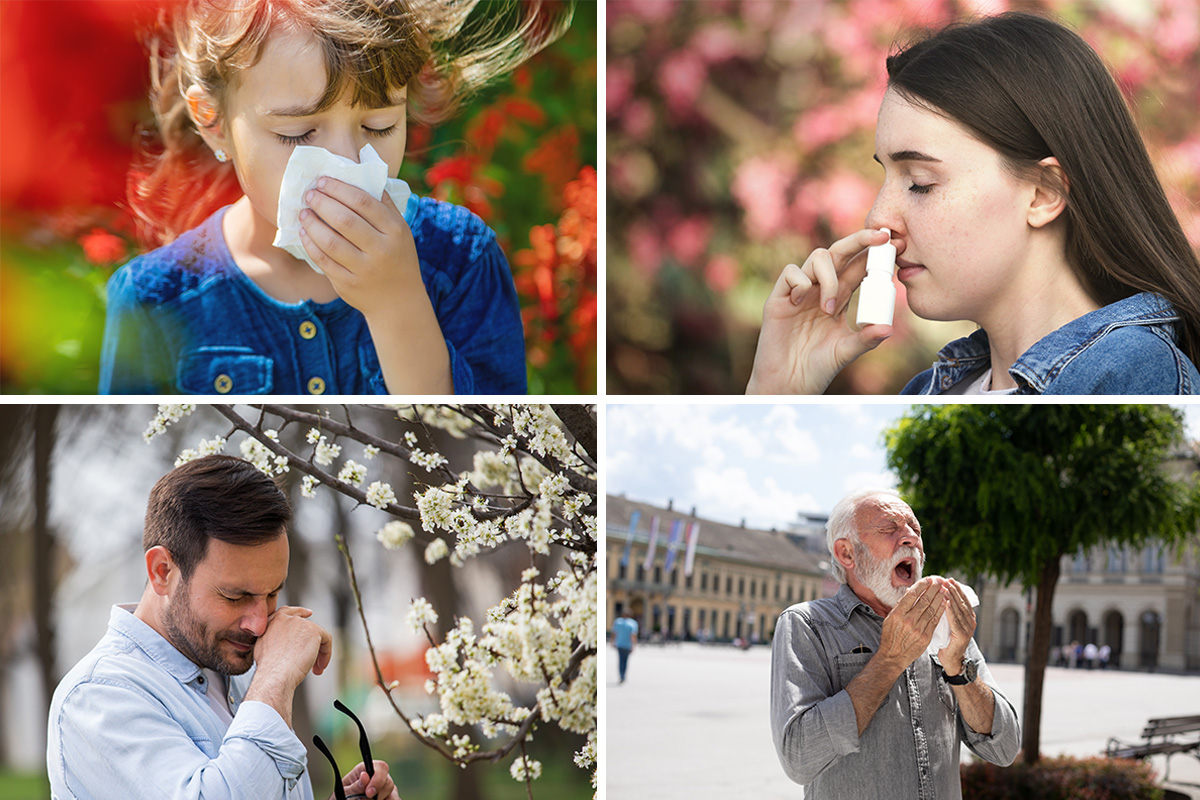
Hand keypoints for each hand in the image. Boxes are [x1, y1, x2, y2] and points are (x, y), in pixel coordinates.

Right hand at [253, 606, 332, 691]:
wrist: (273, 676)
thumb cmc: (268, 670)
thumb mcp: (264, 650)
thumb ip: (275, 640)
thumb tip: (286, 646)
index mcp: (272, 622)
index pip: (287, 612)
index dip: (300, 612)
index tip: (309, 614)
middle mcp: (286, 618)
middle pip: (306, 627)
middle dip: (310, 645)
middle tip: (313, 663)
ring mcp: (300, 623)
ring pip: (317, 637)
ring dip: (318, 654)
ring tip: (315, 670)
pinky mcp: (313, 630)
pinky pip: (326, 640)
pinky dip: (326, 654)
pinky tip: (320, 668)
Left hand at [299, 178, 420, 318]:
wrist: (399, 302)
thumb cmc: (397, 257)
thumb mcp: (400, 230)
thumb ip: (383, 205)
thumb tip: (360, 175)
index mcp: (395, 230)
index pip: (364, 202)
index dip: (339, 188)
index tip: (322, 181)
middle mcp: (381, 249)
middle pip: (345, 220)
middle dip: (322, 203)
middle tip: (309, 194)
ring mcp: (364, 269)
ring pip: (331, 241)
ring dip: (312, 223)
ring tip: (303, 212)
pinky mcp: (349, 284)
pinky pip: (324, 261)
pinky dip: (311, 245)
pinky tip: (305, 233)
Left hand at [340, 761, 398, 799]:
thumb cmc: (342, 797)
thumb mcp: (344, 792)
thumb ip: (355, 786)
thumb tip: (364, 775)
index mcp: (366, 770)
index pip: (381, 767)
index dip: (378, 779)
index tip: (369, 793)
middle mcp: (379, 777)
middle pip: (388, 782)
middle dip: (378, 794)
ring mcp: (385, 789)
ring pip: (393, 793)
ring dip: (382, 799)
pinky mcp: (389, 798)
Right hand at [746, 228, 892, 393]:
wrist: (788, 383)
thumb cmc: (817, 367)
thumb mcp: (847, 351)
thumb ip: (866, 339)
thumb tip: (888, 328)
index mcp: (839, 297)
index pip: (858, 266)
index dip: (875, 254)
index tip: (896, 245)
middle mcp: (820, 288)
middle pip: (840, 252)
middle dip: (860, 240)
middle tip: (881, 237)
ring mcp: (799, 291)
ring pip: (818, 258)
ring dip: (829, 278)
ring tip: (829, 309)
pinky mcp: (779, 298)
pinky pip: (791, 273)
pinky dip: (801, 283)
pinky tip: (800, 305)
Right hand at [878, 577, 946, 670]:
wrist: (893, 656)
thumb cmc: (890, 636)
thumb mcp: (889, 619)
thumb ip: (900, 606)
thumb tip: (910, 592)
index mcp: (897, 614)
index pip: (912, 595)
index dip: (922, 585)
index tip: (928, 579)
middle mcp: (908, 620)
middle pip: (924, 600)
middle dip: (933, 589)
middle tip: (939, 581)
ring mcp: (918, 629)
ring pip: (931, 609)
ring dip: (939, 598)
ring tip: (944, 589)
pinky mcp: (925, 637)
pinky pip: (935, 621)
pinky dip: (940, 611)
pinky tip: (944, 604)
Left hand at [937, 578, 976, 671]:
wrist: (952, 660)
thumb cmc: (947, 640)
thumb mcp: (947, 623)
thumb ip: (946, 611)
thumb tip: (937, 595)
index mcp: (968, 617)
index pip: (963, 599)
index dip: (957, 589)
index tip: (949, 579)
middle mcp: (970, 621)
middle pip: (962, 602)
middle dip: (954, 590)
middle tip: (946, 579)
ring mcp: (968, 629)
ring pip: (959, 609)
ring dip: (952, 597)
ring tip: (945, 587)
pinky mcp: (962, 635)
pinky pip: (955, 620)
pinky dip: (951, 610)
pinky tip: (946, 602)